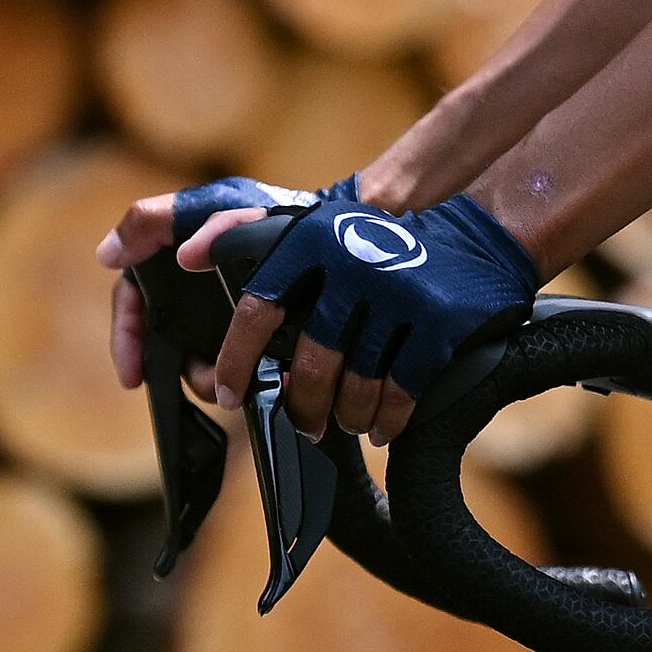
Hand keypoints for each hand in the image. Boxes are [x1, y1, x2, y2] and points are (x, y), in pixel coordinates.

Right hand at [101, 179, 278, 403]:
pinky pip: (238, 363)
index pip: (132, 302)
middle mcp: (189, 291)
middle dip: (174, 369)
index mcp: (170, 260)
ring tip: (228, 385)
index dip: (127, 338)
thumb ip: (157, 220)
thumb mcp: (209, 206)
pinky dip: (242, 376)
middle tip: (199, 386)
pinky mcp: (252, 332)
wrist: (326, 232)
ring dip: (206, 377)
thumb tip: (106, 255)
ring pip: (199, 358)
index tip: (133, 376)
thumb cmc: (263, 213)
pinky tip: (259, 383)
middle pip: (164, 340)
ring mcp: (220, 314)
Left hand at [210, 191, 540, 444]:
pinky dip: (389, 418)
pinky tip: (383, 424)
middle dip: (303, 406)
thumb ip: (242, 235)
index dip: (238, 362)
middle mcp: (352, 260)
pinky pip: (401, 390)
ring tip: (347, 421)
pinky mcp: (440, 321)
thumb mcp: (316, 227)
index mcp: (312, 238)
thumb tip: (174, 255)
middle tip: (304, 422)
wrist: (478, 236)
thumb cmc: (379, 242)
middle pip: (312, 362)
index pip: (259, 309)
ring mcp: (399, 291)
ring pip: (356, 384)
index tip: (232, 396)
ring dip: (347, 415)